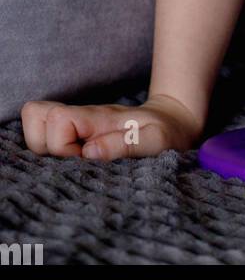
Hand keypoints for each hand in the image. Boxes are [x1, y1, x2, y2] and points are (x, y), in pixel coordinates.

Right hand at [21, 94, 202, 159]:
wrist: (174, 121)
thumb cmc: (165, 132)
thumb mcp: (156, 140)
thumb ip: (125, 145)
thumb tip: (88, 153)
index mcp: (98, 118)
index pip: (57, 120)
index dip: (62, 146)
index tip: (84, 160)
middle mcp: (82, 118)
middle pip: (36, 118)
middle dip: (44, 146)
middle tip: (73, 160)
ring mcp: (77, 125)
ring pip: (35, 126)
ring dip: (44, 148)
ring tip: (72, 161)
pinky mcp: (76, 134)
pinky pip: (45, 137)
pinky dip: (48, 150)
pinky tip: (72, 162)